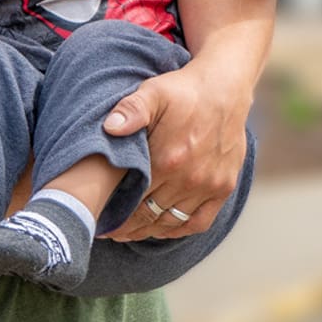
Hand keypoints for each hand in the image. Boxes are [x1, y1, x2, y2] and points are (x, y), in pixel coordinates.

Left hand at [103, 56, 250, 240]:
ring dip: (149, 231)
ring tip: (129, 233)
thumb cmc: (183, 91)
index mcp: (167, 160)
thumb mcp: (153, 92)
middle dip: (126, 226)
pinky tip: (163, 229)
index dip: (114, 214)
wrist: (224, 88)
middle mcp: (189, 179)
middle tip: (108, 232)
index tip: (97, 219)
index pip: (133, 199)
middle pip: (150, 215)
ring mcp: (208, 186)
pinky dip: (179, 229)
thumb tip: (110, 127)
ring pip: (172, 222)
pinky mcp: (224, 187)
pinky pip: (199, 221)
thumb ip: (130, 110)